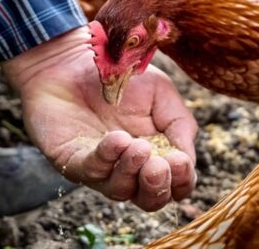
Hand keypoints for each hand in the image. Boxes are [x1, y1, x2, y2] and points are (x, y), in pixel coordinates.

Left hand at [2, 27, 197, 210]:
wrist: (75, 60)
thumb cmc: (123, 77)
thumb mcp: (161, 94)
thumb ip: (179, 123)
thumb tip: (187, 156)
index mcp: (157, 154)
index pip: (176, 184)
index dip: (181, 180)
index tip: (180, 161)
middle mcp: (130, 168)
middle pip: (149, 199)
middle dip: (158, 188)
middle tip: (159, 166)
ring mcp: (100, 168)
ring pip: (120, 191)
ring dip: (131, 172)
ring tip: (138, 148)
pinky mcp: (71, 160)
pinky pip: (90, 170)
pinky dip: (106, 157)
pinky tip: (117, 139)